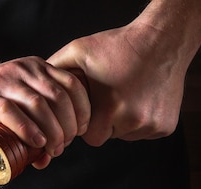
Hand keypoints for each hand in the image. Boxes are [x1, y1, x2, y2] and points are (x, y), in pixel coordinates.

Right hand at [0, 57, 89, 164]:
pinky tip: (36, 143)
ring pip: (39, 106)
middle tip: (63, 146)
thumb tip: (49, 156)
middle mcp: (24, 71)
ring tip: (52, 149)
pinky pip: (12, 112)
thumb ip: (39, 121)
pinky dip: (28, 130)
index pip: (72, 85)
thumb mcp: (21, 101)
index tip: (81, 131)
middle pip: (59, 98)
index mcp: (38, 68)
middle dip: (68, 127)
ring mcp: (5, 83)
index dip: (82, 110)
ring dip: (52, 132)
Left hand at [48, 22, 187, 145]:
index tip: (90, 108)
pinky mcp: (165, 126)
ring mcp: (151, 125)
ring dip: (123, 122)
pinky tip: (141, 99)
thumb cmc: (119, 45)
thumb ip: (54, 72)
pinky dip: (141, 120)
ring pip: (127, 135)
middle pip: (108, 137)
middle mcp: (132, 121)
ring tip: (126, 95)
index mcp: (109, 110)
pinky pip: (145, 132)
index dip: (86, 123)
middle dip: (104, 123)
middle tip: (109, 99)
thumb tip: (35, 92)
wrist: (164, 40)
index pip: (89, 137)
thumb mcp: (79, 52)